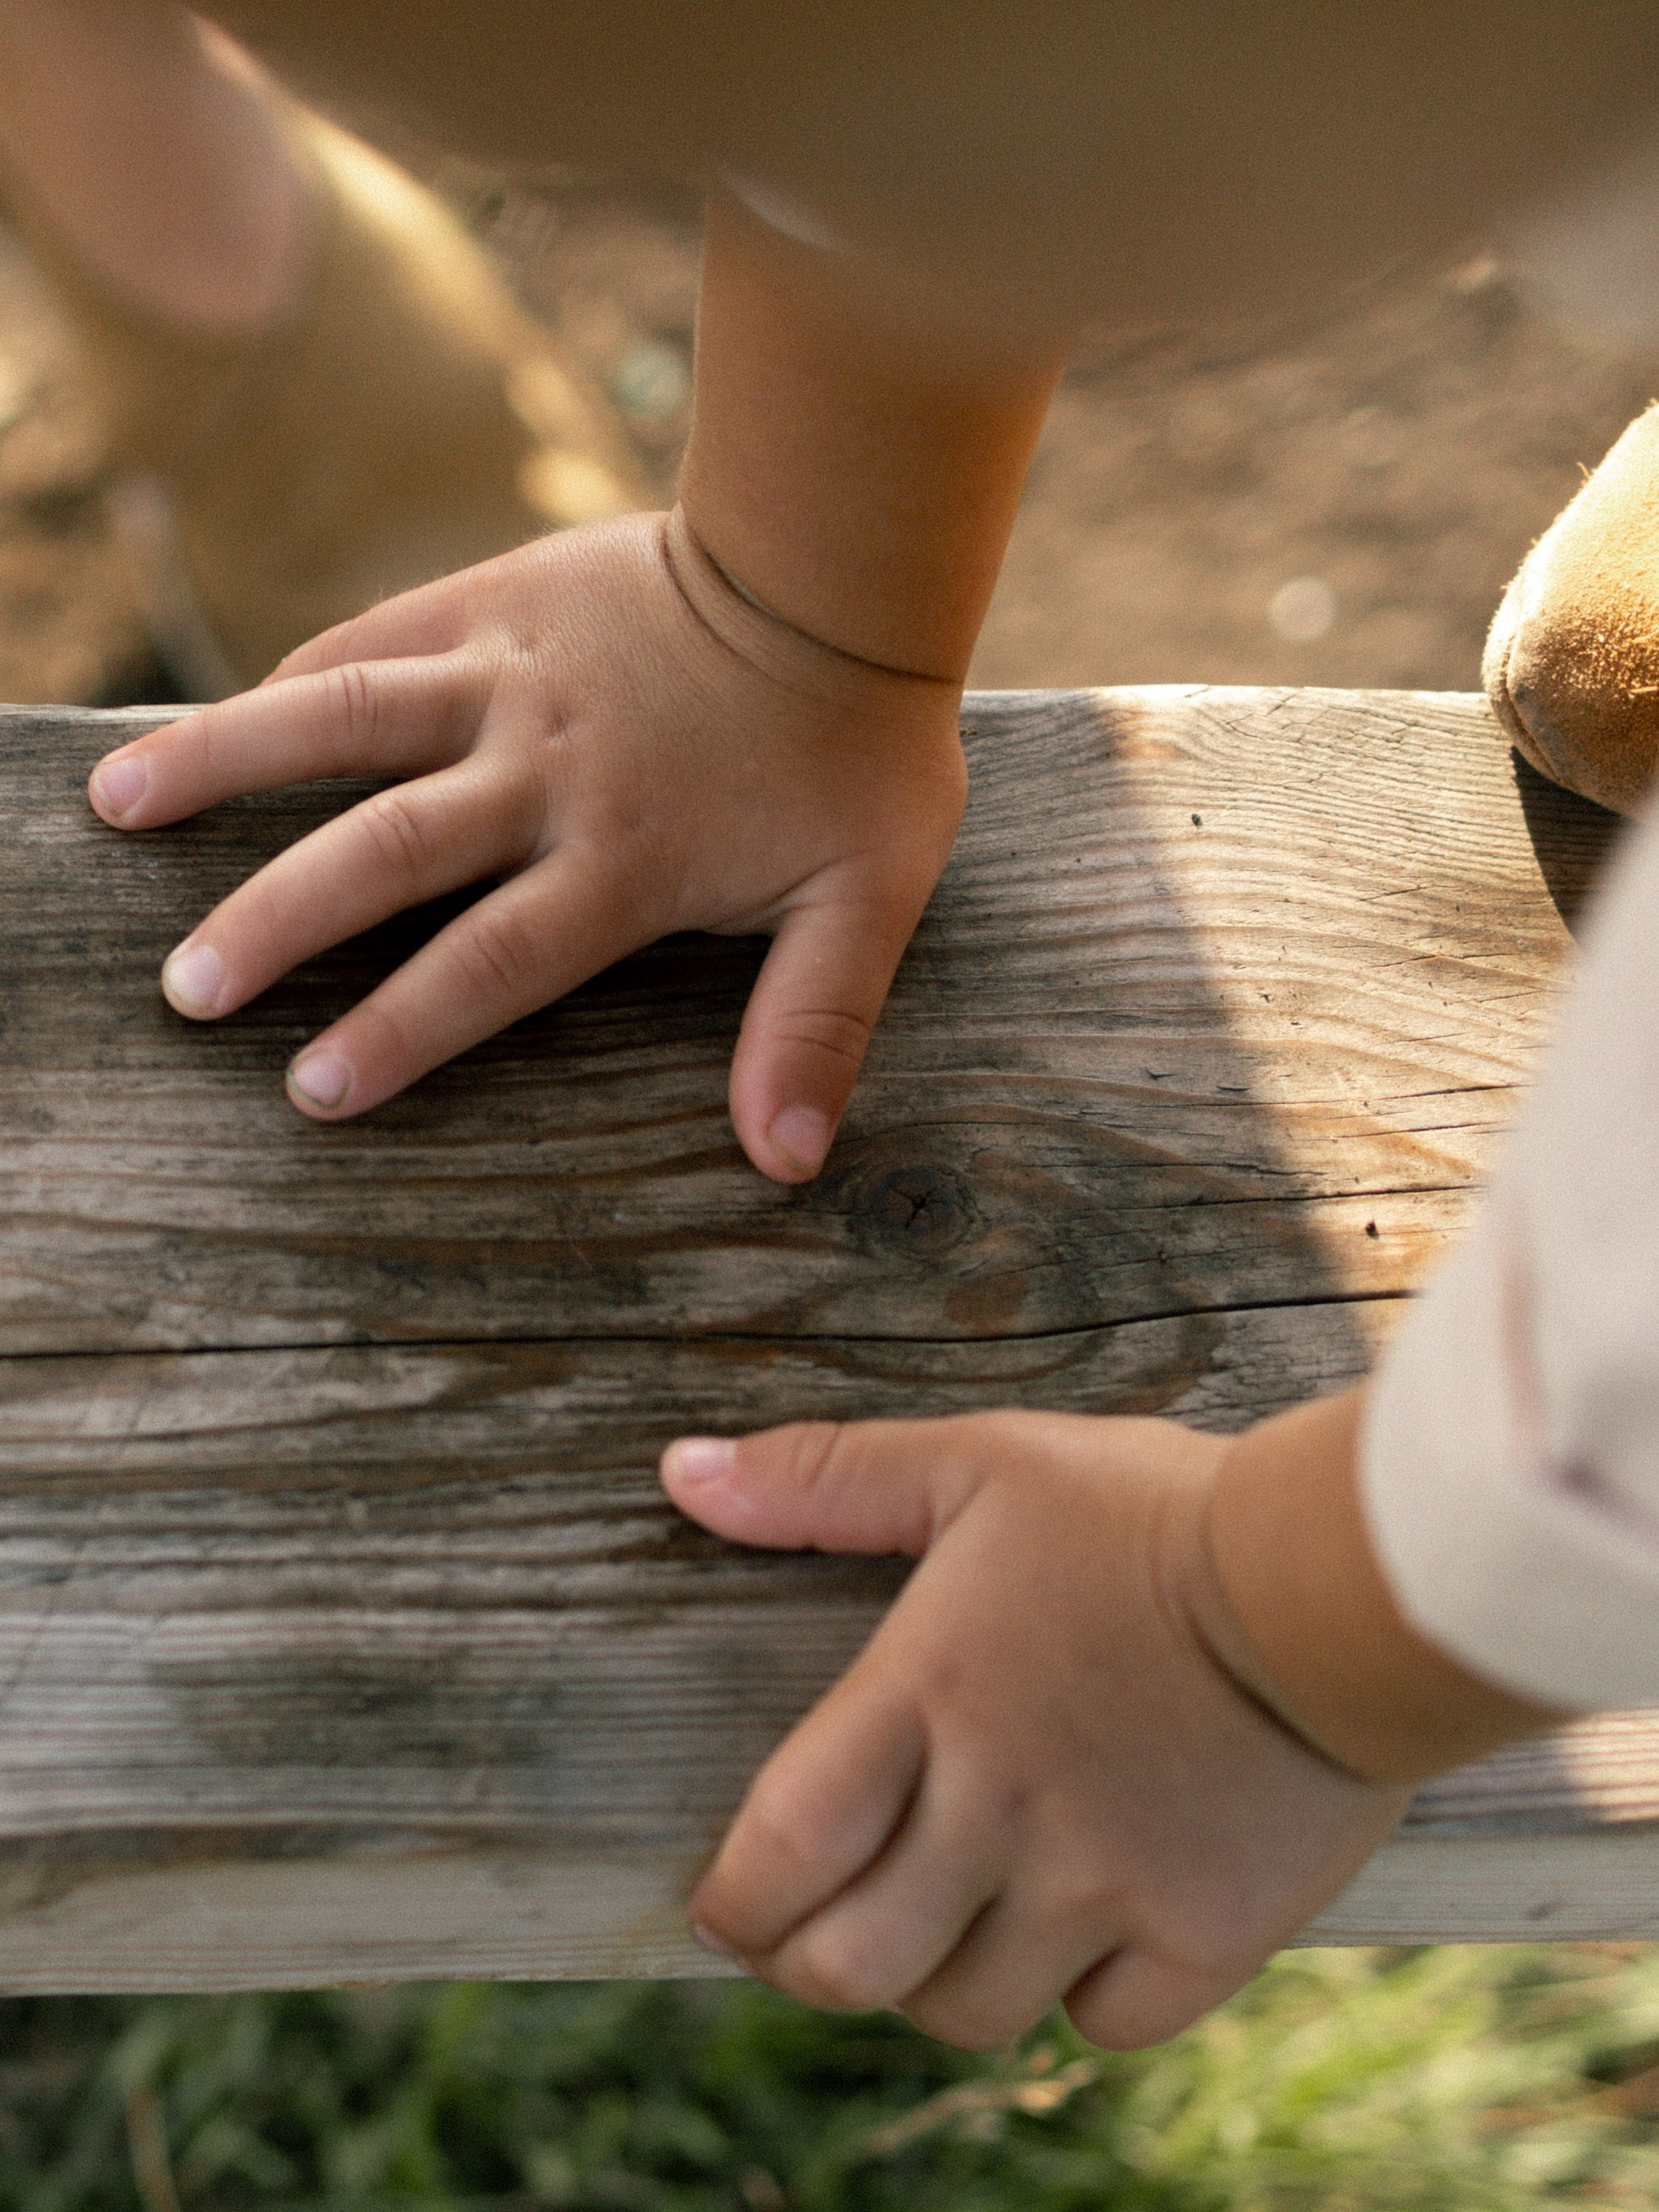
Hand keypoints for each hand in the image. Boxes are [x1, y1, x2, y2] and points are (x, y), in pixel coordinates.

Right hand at [87, 509, 967, 1182]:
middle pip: (388, 853)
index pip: (492, 962)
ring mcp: (509, 674)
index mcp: (625, 855)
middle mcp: (545, 767)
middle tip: (184, 993)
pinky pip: (375, 638)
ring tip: (116, 804)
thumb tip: (786, 1158)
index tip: (310, 1092)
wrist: (838, 566)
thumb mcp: (870, 896)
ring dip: (226, 764)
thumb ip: (818, 1024)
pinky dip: (297, 678)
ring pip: (344, 722)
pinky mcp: (495, 599)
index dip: (401, 1030)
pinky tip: (224, 714)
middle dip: (279, 924)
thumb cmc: (860, 749)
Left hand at [661, 1411, 1410, 2049]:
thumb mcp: (982, 1461)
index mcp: (928, 1695)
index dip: (733, 1904)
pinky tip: (1083, 1930)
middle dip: (810, 1965)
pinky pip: (1104, 2027)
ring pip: (970, 2013)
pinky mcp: (1206, 1936)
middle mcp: (1001, 1809)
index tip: (727, 1902)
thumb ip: (824, 1477)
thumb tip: (679, 1474)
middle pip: (851, 1969)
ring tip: (954, 1920)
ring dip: (940, 1981)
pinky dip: (1078, 1999)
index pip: (778, 1855)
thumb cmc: (1149, 1508)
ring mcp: (1105, 1884)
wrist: (1344, 1576)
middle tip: (820, 1931)